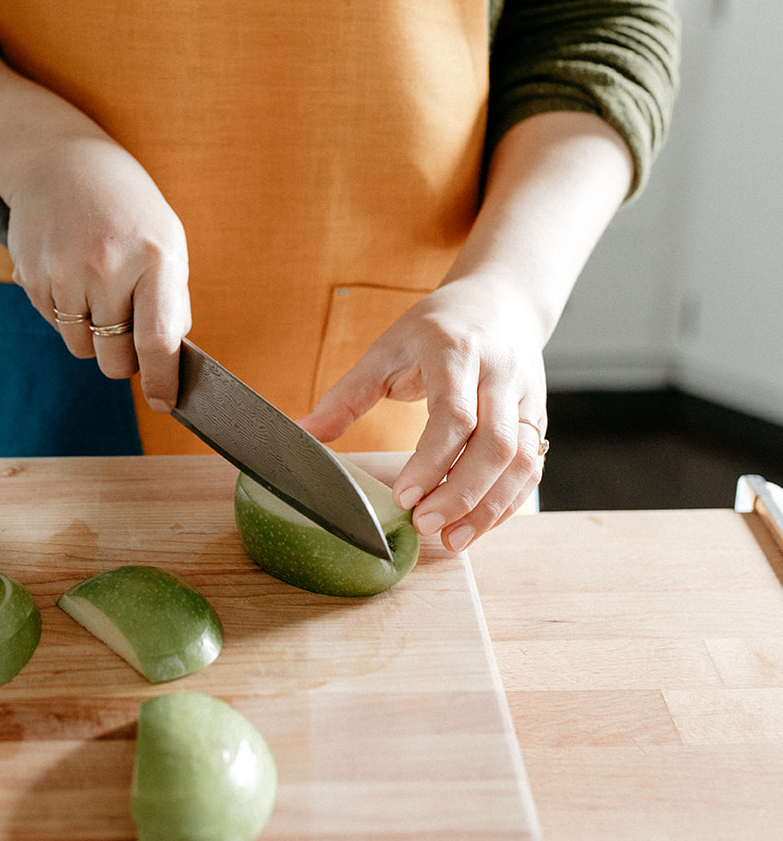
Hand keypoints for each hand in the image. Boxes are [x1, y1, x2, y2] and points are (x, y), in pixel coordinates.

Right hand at [2, 134, 190, 411]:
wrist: (60, 162)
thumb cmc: (125, 208)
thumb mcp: (165, 240)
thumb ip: (171, 301)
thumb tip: (169, 360)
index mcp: (155, 256)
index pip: (157, 339)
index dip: (162, 381)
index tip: (165, 402)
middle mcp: (108, 266)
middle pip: (115, 357)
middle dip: (123, 359)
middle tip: (126, 330)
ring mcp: (65, 272)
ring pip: (81, 347)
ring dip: (92, 336)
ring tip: (98, 289)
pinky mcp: (31, 276)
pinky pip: (54, 325)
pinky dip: (66, 314)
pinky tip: (72, 274)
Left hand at [298, 274, 548, 550]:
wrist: (499, 301)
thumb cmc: (436, 328)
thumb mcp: (385, 349)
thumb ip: (346, 396)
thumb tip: (301, 434)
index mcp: (456, 351)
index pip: (453, 414)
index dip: (431, 461)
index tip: (403, 497)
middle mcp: (499, 373)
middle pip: (495, 444)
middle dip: (462, 493)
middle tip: (424, 525)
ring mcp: (526, 396)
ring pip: (521, 461)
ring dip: (489, 508)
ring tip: (451, 539)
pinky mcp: (538, 417)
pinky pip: (531, 468)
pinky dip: (506, 502)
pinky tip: (476, 524)